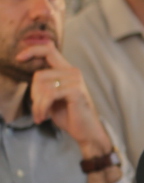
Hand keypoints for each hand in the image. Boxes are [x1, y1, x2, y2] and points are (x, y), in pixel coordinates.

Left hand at [22, 44, 111, 158]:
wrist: (86, 132)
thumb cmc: (69, 115)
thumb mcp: (52, 96)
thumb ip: (45, 83)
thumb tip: (34, 76)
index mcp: (67, 71)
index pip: (49, 50)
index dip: (32, 50)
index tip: (19, 59)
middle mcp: (73, 72)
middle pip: (39, 75)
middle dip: (33, 94)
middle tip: (37, 108)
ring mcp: (76, 81)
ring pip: (42, 86)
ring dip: (37, 104)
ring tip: (40, 115)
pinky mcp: (76, 91)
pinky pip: (49, 95)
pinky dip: (42, 107)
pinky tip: (44, 116)